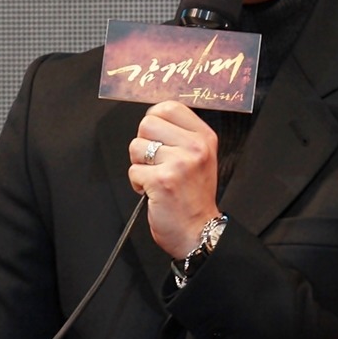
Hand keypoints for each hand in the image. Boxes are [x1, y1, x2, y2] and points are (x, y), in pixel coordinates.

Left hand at [128, 100, 220, 258]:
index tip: (155, 134)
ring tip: (156, 177)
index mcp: (204, 137)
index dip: (154, 119)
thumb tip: (154, 115)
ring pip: (136, 146)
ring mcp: (179, 163)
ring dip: (139, 165)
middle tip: (156, 162)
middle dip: (144, 143)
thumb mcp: (200, 157)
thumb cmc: (194, 196)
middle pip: (147, 123)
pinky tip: (154, 191)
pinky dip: (138, 184)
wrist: (199, 231)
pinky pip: (133, 171)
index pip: (169, 107)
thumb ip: (182, 134)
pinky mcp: (162, 181)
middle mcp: (195, 147)